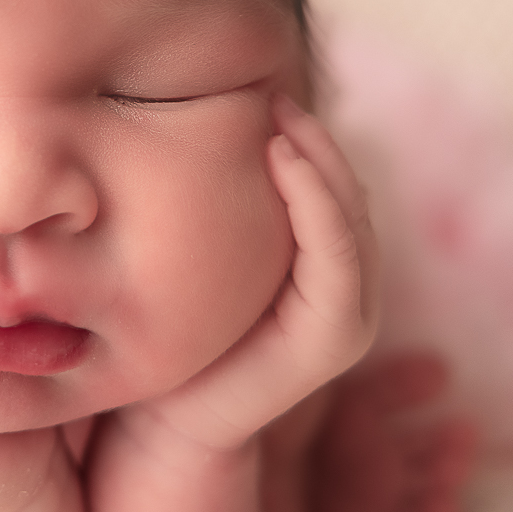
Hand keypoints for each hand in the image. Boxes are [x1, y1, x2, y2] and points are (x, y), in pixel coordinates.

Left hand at [117, 94, 380, 458]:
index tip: (263, 95)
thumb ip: (223, 206)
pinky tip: (280, 159)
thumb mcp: (200, 254)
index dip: (309, 139)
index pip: (332, 187)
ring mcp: (349, 315)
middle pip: (348, 194)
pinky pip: (336, 255)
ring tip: (279, 117)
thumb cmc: (170, 330)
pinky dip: (317, 202)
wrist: (162, 418)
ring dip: (320, 161)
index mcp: (322, 268)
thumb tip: (197, 124)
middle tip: (271, 93)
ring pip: (350, 216)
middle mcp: (349, 290)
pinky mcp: (335, 339)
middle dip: (317, 140)